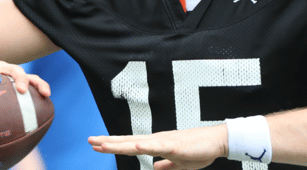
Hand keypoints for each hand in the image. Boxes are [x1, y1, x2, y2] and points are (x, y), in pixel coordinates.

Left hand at [89, 125, 227, 169]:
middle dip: (109, 142)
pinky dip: (146, 146)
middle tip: (89, 140)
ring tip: (104, 144)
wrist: (217, 142)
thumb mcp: (179, 163)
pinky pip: (158, 146)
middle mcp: (157, 140)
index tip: (97, 144)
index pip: (130, 145)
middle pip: (128, 141)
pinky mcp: (175, 145)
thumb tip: (155, 167)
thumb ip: (166, 165)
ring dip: (121, 143)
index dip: (114, 144)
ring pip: (138, 143)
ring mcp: (165, 141)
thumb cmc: (199, 150)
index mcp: (157, 144)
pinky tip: (135, 146)